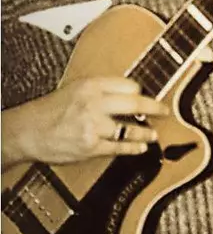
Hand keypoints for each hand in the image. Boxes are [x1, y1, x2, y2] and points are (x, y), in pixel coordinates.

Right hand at [2, 77, 167, 166]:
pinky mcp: (89, 147)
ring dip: (145, 133)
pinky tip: (140, 148)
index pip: (128, 85)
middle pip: (134, 104)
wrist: (28, 131)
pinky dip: (132, 149)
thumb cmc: (53, 108)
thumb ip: (103, 88)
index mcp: (92, 85)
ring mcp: (93, 126)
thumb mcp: (77, 87)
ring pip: (129, 130)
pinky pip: (117, 148)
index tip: (147, 96)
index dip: (140, 91)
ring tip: (154, 134)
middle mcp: (94, 104)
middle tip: (164, 111)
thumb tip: (131, 91)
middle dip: (154, 108)